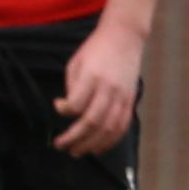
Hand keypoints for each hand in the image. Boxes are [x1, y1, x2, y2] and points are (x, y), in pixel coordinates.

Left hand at [55, 20, 146, 157]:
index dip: (64, 111)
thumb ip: (72, 87)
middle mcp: (109, 89)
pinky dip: (110, 141)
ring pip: (108, 128)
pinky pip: (122, 126)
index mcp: (92, 76)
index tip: (58, 107)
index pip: (77, 104)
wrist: (124, 37)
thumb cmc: (95, 49)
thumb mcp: (76, 62)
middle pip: (92, 121)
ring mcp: (122, 96)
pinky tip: (98, 149)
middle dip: (74, 138)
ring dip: (91, 144)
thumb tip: (68, 110)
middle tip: (60, 146)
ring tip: (77, 152)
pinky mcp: (130, 100)